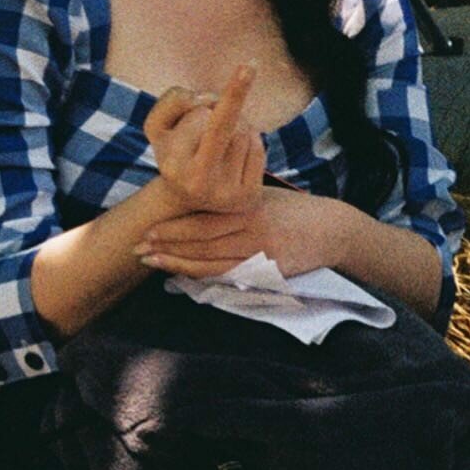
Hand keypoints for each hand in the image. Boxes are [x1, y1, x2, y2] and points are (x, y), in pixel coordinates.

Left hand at [135, 187, 345, 278]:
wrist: (332, 229)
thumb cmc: (290, 208)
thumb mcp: (259, 195)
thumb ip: (228, 201)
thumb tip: (189, 198)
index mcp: (246, 206)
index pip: (201, 220)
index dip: (171, 228)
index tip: (146, 229)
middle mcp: (251, 230)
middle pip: (200, 242)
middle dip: (166, 246)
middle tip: (137, 248)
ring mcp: (260, 254)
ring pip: (210, 263)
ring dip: (177, 264)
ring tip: (151, 262)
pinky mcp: (268, 272)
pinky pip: (227, 275)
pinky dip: (202, 274)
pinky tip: (181, 274)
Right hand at [143, 64, 265, 214]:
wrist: (186, 200)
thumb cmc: (173, 151)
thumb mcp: (157, 124)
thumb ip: (172, 100)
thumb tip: (211, 102)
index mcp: (173, 164)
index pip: (201, 116)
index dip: (201, 102)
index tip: (249, 65)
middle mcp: (199, 183)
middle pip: (225, 122)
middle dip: (218, 113)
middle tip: (205, 127)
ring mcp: (226, 194)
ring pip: (244, 131)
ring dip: (236, 126)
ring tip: (218, 144)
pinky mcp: (248, 198)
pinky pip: (258, 148)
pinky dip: (249, 142)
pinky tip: (233, 157)